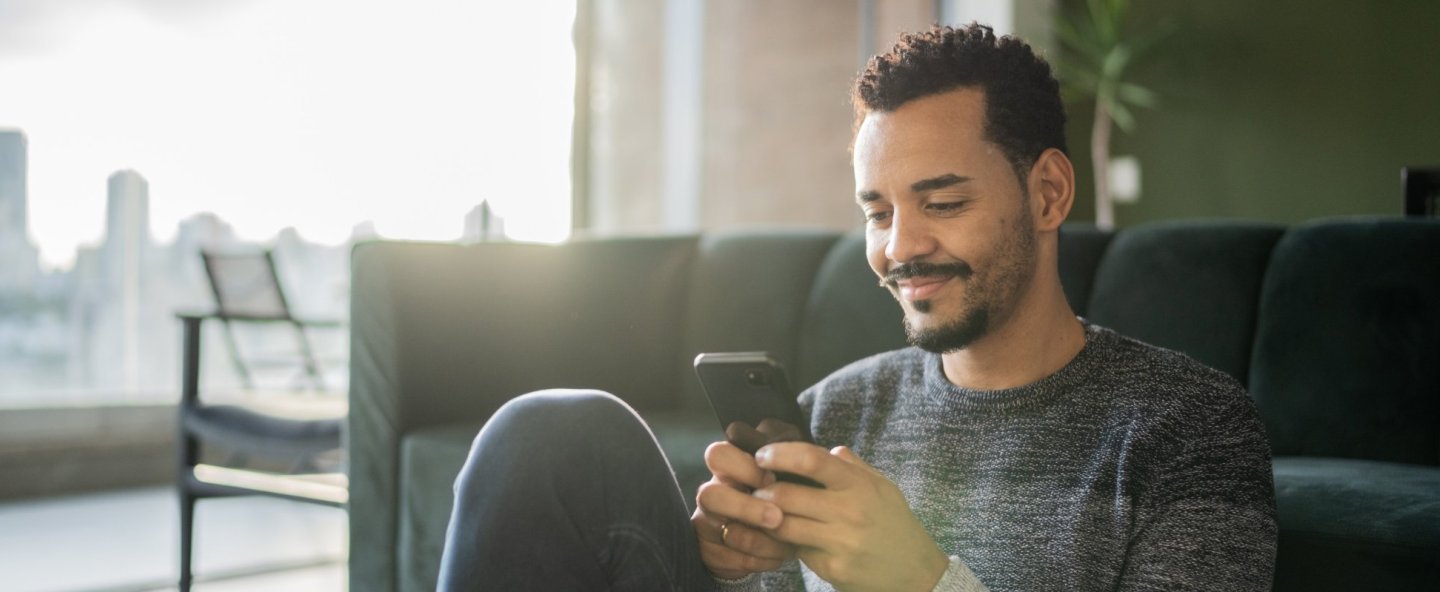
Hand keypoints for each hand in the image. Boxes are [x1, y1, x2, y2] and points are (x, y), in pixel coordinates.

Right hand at [692, 441, 798, 579]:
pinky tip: (777, 558)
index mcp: (731, 468)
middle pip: (709, 495)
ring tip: (787, 546)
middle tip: (776, 517)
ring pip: (722, 532)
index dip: (742, 467)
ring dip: (757, 541)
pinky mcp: (710, 551)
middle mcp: (715, 493)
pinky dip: (755, 560)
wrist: (767, 536)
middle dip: (745, 507)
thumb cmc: (786, 498)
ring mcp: (708, 523)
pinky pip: (727, 559)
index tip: (771, 476)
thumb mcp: (794, 479)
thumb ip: (808, 466)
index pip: (719, 455)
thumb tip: (839, 452)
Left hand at [754, 443, 948, 591]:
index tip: (763, 456)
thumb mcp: (883, 487)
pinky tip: (787, 538)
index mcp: (859, 485)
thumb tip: (829, 449)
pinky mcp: (832, 568)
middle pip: (786, 495)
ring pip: (783, 526)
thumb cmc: (895, 524)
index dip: (779, 454)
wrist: (917, 573)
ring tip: (764, 514)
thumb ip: (854, 467)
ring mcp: (840, 543)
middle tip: (756, 489)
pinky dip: (787, 543)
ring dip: (766, 519)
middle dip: (762, 491)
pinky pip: (797, 550)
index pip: (811, 460)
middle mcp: (849, 512)